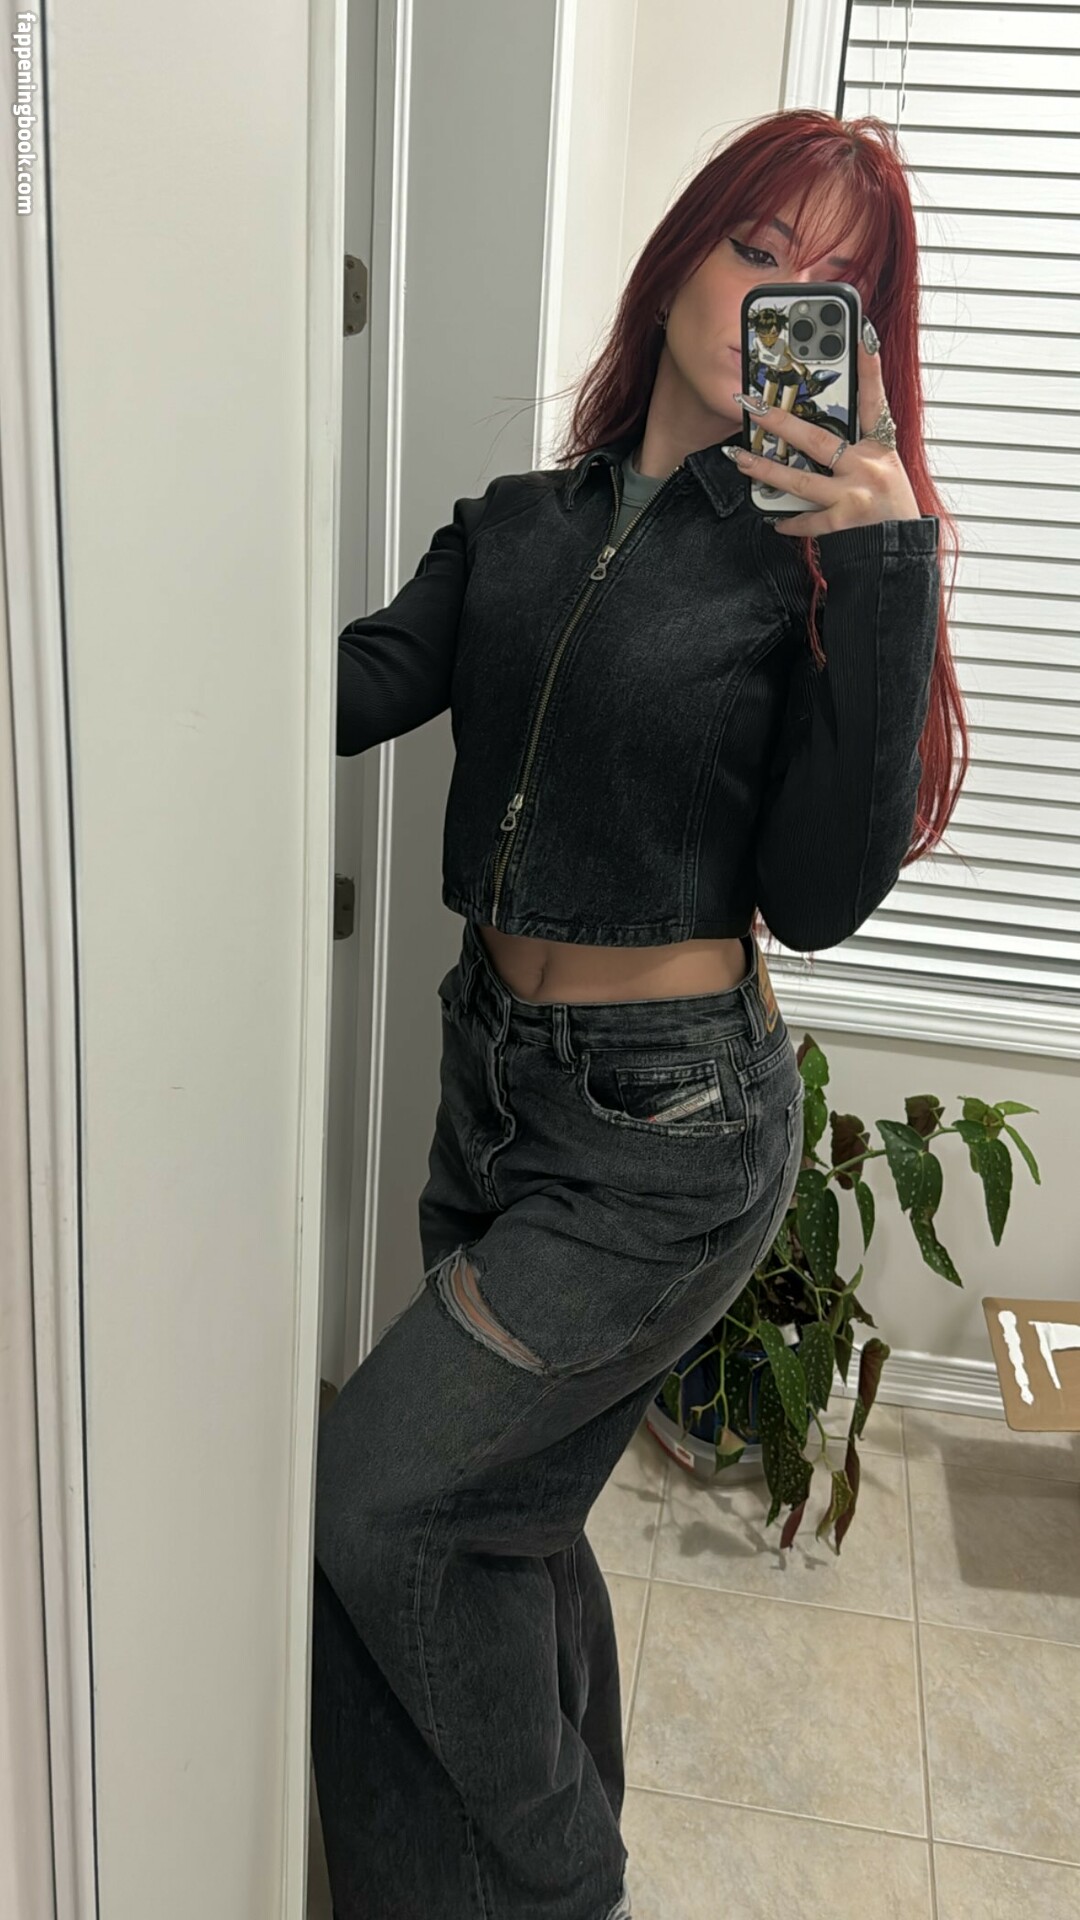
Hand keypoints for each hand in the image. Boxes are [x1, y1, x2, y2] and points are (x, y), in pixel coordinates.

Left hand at [729, 332, 920, 536]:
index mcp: (881, 450)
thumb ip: (859, 452)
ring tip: (741, 458)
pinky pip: (806, 520)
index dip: (869, 368)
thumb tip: (821, 437)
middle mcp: (868, 468)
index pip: (875, 401)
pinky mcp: (843, 524)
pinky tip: (773, 520)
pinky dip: (789, 522)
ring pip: (799, 480)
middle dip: (781, 421)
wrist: (901, 555)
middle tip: (753, 406)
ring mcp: (854, 496)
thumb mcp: (886, 473)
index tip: (861, 336)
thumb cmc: (892, 513)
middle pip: (817, 439)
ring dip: (766, 469)